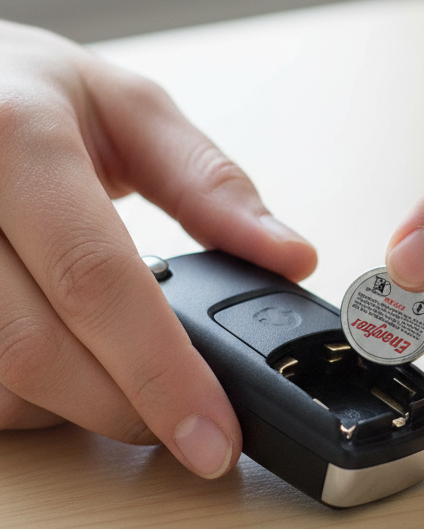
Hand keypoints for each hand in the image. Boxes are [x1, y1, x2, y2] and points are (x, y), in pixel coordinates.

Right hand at [0, 20, 315, 473]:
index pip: (94, 278)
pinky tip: (60, 364)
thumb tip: (291, 256)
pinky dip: (26, 399)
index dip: (161, 373)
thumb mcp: (124, 108)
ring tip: (119, 375)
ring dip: (72, 408)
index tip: (215, 437)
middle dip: (125, 409)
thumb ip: (210, 183)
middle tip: (184, 424)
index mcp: (17, 137)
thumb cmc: (20, 91)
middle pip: (37, 349)